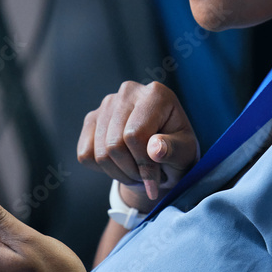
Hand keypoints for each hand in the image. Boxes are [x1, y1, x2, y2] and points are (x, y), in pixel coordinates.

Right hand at [77, 81, 199, 207]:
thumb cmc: (176, 150)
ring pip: (100, 153)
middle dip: (131, 171)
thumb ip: (173, 150)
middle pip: (115, 145)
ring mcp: (107, 103)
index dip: (143, 164)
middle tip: (145, 177)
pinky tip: (121, 163)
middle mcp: (129, 91)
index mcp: (156, 94)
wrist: (162, 153)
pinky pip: (85, 154)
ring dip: (118, 173)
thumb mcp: (185, 152)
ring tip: (136, 171)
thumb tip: (154, 149)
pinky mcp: (92, 118)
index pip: (135, 135)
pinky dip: (102, 168)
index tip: (154, 179)